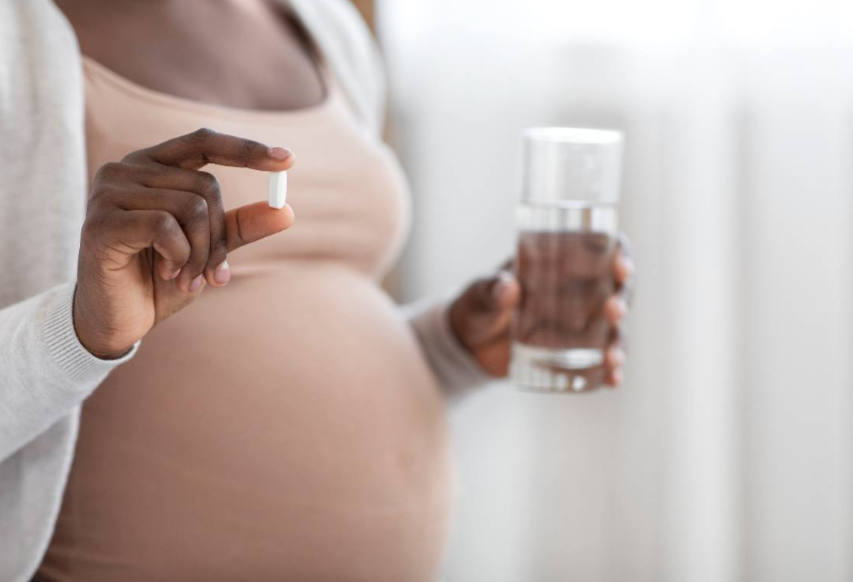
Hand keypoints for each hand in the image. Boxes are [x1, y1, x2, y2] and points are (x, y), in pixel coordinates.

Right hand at [74, 128, 295, 358]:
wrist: (117, 320)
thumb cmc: (160, 278)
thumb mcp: (208, 250)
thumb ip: (241, 227)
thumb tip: (286, 211)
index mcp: (152, 166)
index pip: (204, 143)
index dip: (246, 149)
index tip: (289, 160)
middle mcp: (126, 169)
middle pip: (207, 187)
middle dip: (219, 237)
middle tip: (212, 273)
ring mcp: (109, 192)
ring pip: (191, 208)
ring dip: (201, 253)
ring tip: (187, 278)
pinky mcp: (101, 222)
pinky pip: (165, 227)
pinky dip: (179, 256)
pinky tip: (167, 273)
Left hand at [449, 238, 633, 387]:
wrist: (467, 346)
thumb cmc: (476, 307)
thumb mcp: (480, 294)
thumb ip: (491, 289)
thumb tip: (508, 288)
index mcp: (559, 263)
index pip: (599, 250)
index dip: (618, 254)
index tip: (621, 267)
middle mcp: (577, 291)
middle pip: (615, 290)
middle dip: (622, 300)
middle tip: (614, 311)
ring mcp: (579, 323)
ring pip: (612, 328)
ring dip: (619, 340)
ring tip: (614, 357)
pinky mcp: (573, 352)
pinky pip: (599, 359)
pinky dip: (609, 370)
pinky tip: (613, 379)